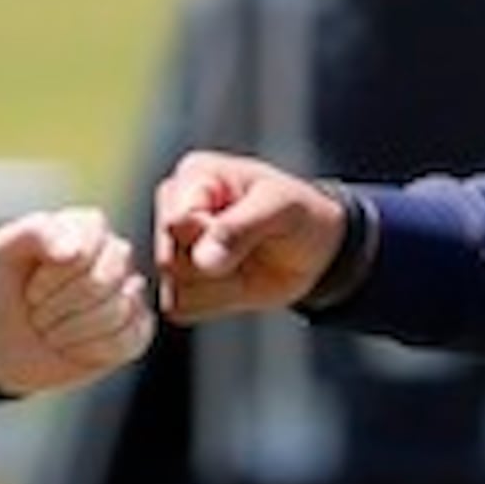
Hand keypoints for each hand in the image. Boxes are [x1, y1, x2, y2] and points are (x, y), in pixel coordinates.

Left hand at [0, 206, 152, 394]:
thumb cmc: (6, 290)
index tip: (30, 289)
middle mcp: (115, 254)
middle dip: (59, 306)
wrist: (3, 344)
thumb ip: (35, 232)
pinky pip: (127, 341)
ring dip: (70, 331)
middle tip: (37, 313)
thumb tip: (75, 250)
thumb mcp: (3, 252)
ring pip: (117, 311)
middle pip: (102, 281)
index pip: (86, 246)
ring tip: (51, 330)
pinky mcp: (137, 330)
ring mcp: (130, 292)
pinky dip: (88, 350)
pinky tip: (72, 347)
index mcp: (87, 227)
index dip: (53, 276)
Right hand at [154, 150, 342, 323]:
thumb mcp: (281, 208)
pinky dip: (215, 303)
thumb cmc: (297, 214)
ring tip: (246, 263)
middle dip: (218, 266)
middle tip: (252, 248)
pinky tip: (236, 282)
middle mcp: (175, 208)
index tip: (248, 229)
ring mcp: (172, 247)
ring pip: (175, 288)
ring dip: (220, 287)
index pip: (175, 222)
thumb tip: (202, 261)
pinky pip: (180, 308)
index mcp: (194, 175)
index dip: (209, 238)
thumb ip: (239, 228)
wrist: (314, 250)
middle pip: (169, 260)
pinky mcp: (179, 282)